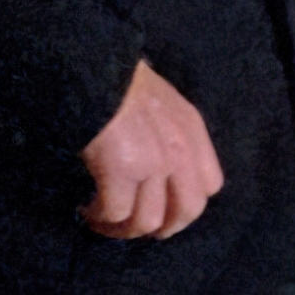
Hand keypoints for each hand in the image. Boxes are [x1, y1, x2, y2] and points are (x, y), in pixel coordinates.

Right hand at [80, 60, 223, 239]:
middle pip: (187, 211)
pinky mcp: (121, 170)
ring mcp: (153, 162)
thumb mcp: (162, 103)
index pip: (209, 185)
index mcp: (192, 131)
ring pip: (148, 220)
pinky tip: (84, 208)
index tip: (162, 211)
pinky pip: (114, 213)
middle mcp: (180, 149)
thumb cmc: (118, 81)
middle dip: (161, 228)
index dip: (185, 206)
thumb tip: (158, 173)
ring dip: (123, 228)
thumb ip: (170, 135)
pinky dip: (99, 218)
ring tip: (100, 219)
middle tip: (132, 227)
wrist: (92, 66)